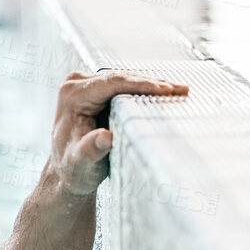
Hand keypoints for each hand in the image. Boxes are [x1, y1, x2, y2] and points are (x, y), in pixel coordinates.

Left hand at [48, 71, 187, 195]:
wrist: (67, 170)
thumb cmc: (73, 168)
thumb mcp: (80, 163)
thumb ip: (90, 150)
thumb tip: (105, 137)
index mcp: (72, 96)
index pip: (112, 83)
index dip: (141, 85)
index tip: (166, 90)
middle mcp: (76, 85)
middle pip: (121, 78)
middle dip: (153, 84)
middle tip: (182, 90)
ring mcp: (85, 85)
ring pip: (125, 80)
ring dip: (152, 85)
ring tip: (180, 91)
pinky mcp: (95, 91)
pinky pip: (124, 86)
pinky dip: (144, 91)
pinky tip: (165, 94)